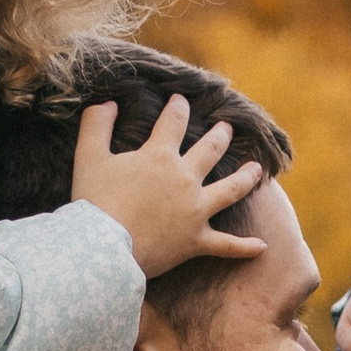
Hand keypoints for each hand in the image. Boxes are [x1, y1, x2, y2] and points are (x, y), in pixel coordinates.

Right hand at [71, 97, 264, 281]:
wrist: (104, 249)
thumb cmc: (95, 202)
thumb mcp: (88, 156)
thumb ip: (96, 125)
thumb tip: (106, 103)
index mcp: (160, 155)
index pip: (174, 122)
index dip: (178, 108)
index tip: (181, 101)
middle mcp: (184, 179)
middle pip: (210, 150)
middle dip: (220, 136)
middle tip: (226, 129)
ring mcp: (195, 211)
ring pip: (230, 190)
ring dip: (246, 178)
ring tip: (257, 169)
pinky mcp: (196, 242)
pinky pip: (227, 245)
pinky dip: (245, 247)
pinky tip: (262, 246)